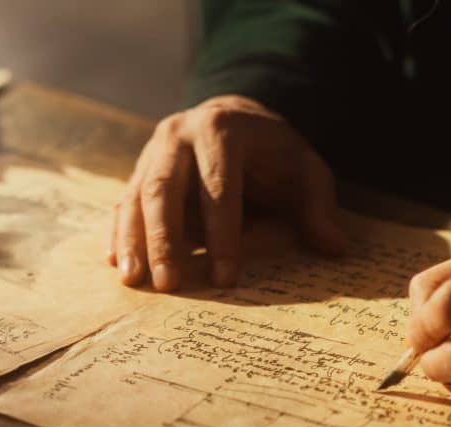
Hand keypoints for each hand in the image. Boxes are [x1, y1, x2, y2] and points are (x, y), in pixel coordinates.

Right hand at [110, 95, 345, 291]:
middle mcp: (179, 134)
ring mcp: (152, 151)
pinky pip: (122, 202)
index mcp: (222, 129)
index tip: (225, 278)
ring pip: (135, 196)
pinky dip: (118, 234)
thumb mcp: (305, 172)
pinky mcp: (138, 170)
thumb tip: (335, 247)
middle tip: (168, 284)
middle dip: (164, 239)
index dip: (222, 235)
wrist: (234, 118)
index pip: (219, 187)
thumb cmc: (274, 155)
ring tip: (132, 280)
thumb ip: (319, 207)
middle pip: (164, 189)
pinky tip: (115, 264)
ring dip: (132, 240)